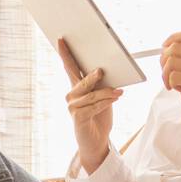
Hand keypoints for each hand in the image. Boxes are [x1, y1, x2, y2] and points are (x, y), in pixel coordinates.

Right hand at [57, 36, 122, 171]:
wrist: (97, 141)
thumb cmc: (100, 117)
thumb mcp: (103, 97)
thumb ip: (101, 84)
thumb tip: (105, 70)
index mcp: (77, 88)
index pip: (70, 67)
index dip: (66, 54)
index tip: (61, 40)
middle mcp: (72, 96)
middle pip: (82, 81)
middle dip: (93, 76)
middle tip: (102, 71)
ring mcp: (73, 107)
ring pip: (91, 95)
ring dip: (106, 93)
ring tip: (119, 93)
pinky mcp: (78, 118)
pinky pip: (92, 107)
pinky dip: (104, 103)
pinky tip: (114, 101)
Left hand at [159, 30, 180, 139]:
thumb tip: (164, 48)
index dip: (170, 40)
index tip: (164, 51)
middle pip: (174, 48)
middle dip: (163, 61)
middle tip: (167, 75)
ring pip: (170, 62)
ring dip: (165, 75)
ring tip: (173, 85)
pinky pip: (173, 76)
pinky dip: (170, 84)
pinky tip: (178, 90)